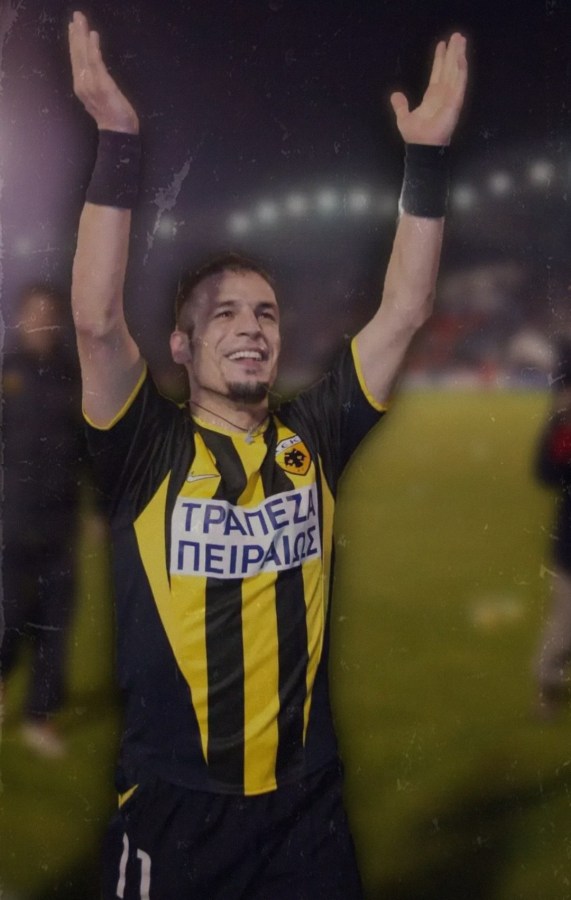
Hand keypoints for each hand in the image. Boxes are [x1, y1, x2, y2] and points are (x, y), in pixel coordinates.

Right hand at [69, 10, 138, 133]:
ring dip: (82, 35)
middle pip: (77, 54)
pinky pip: (96, 62)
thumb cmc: (112, 116)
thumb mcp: (100, 97)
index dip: (74, 42)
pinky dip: (94, 48)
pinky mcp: (102, 85)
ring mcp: (91, 84)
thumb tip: (93, 69)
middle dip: (76, 33)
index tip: (72, 26)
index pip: (76, 59)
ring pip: (84, 55)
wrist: (118, 133)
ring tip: (81, 20)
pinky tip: (94, 35)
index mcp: (81, 86)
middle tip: (76, 16)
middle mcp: (82, 84)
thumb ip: (95, 83)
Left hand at [390, 33, 466, 145]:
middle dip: (452, 52)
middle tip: (456, 35)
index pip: (438, 73)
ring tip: (460, 39)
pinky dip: (461, 70)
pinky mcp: (455, 102)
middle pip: (449, 68)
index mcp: (433, 97)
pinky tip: (461, 57)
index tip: (441, 45)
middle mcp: (443, 94)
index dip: (439, 59)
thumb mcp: (404, 118)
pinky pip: (459, 83)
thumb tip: (395, 95)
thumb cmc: (416, 136)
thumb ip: (401, 106)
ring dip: (458, 55)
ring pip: (456, 71)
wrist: (422, 148)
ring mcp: (451, 97)